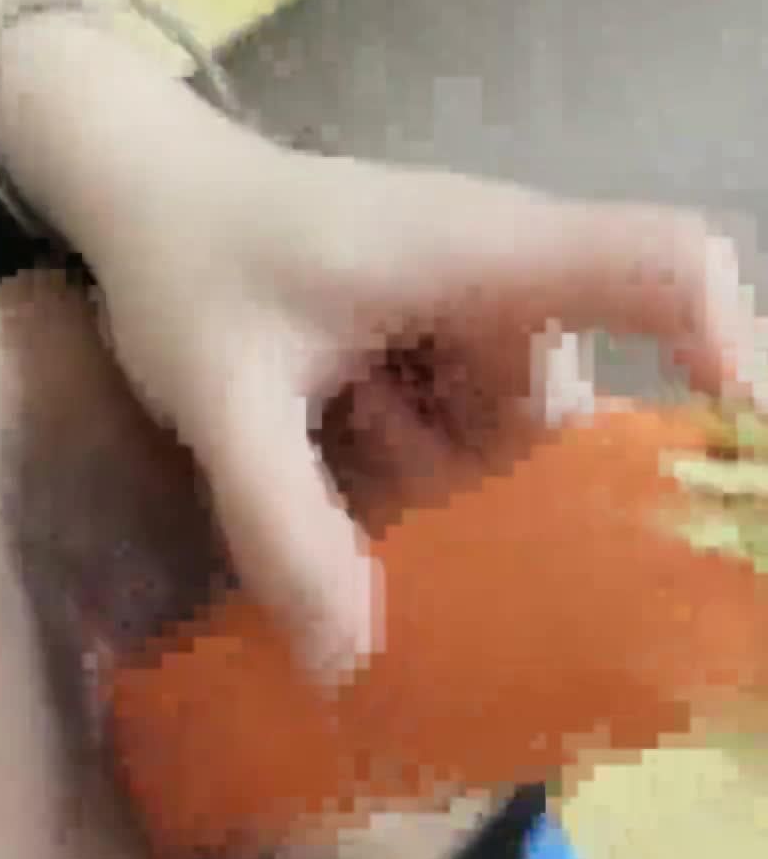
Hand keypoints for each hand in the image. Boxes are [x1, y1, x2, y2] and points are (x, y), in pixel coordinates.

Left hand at [85, 129, 762, 682]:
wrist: (148, 195)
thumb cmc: (190, 263)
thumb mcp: (220, 397)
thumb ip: (284, 521)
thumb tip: (356, 663)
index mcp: (480, 254)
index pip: (660, 266)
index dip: (728, 348)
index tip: (733, 453)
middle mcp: (506, 276)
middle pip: (564, 414)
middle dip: (476, 480)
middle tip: (358, 459)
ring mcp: (479, 308)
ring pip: (508, 441)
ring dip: (423, 470)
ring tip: (326, 423)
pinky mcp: (447, 336)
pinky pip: (467, 432)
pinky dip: (408, 455)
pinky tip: (334, 424)